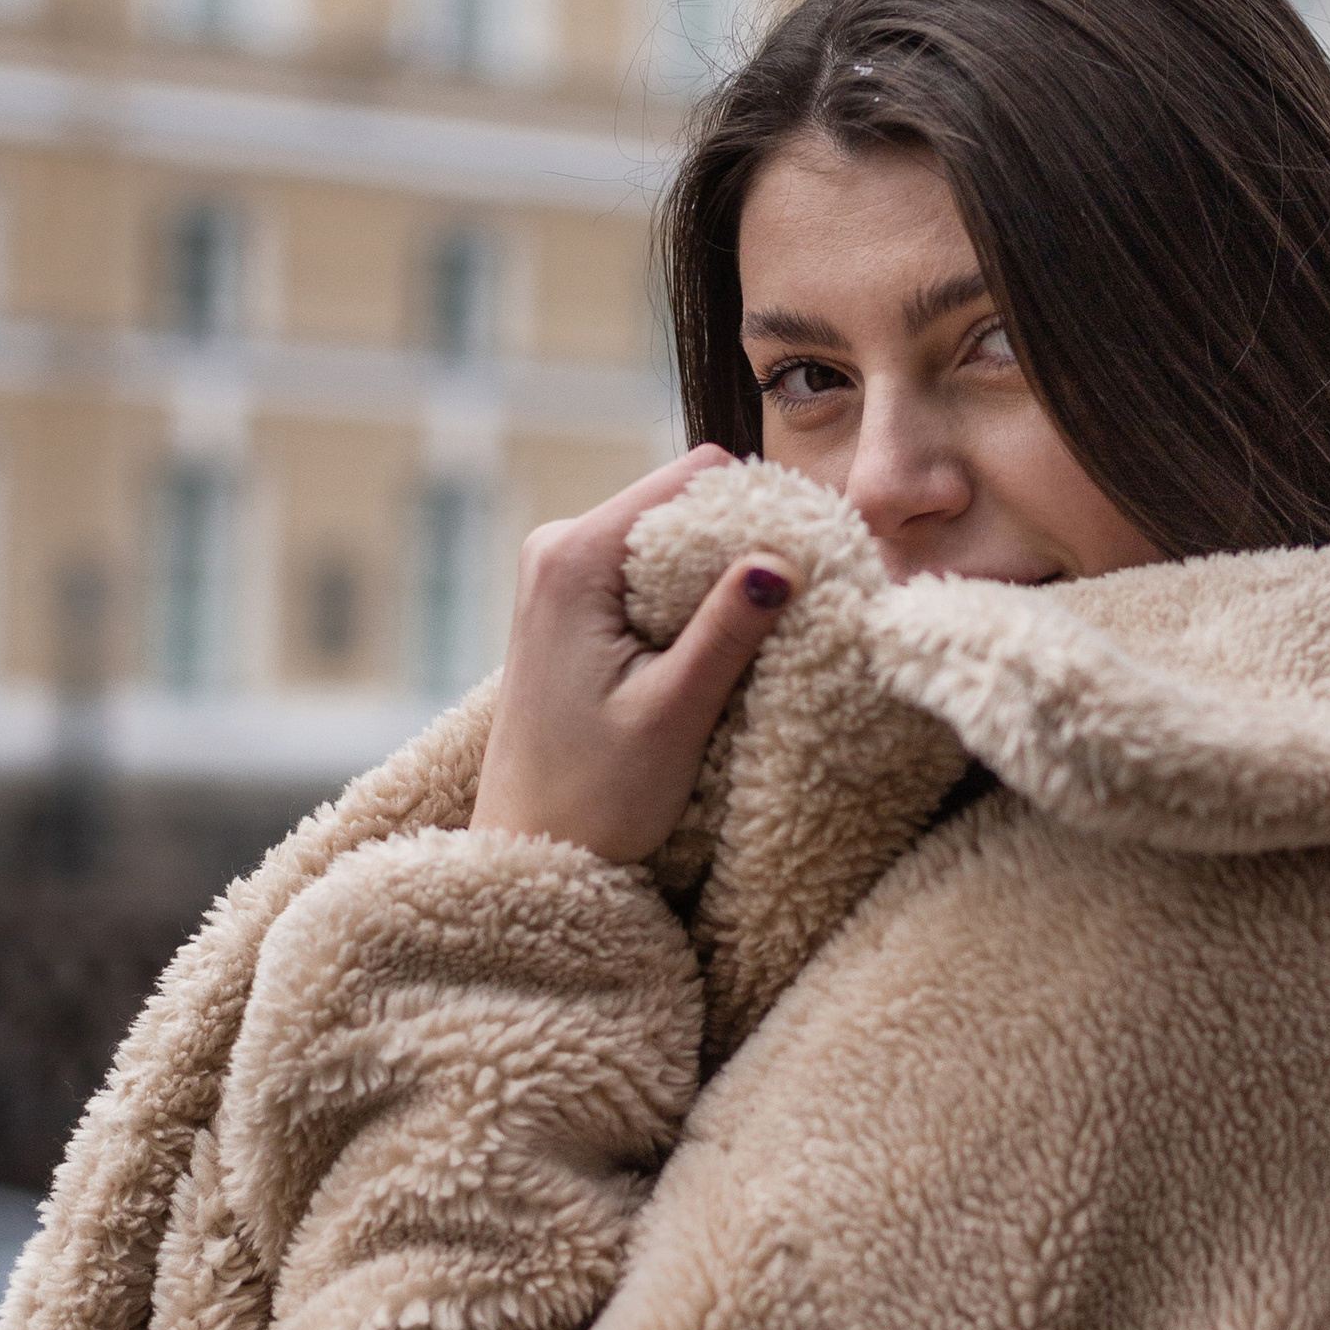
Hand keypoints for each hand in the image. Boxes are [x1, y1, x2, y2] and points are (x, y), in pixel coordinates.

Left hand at [467, 449, 802, 862]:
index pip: (693, 476)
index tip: (801, 565)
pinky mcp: (571, 601)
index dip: (758, 508)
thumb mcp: (673, 715)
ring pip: (670, 536)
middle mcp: (559, 545)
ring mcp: (560, 571)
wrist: (527, 852)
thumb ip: (726, 631)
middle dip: (739, 543)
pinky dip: (690, 599)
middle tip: (784, 612)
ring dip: (717, 577)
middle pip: (682, 500)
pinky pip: (649, 569)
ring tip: (747, 642)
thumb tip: (783, 558)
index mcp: (575, 556)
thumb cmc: (592, 799)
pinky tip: (709, 652)